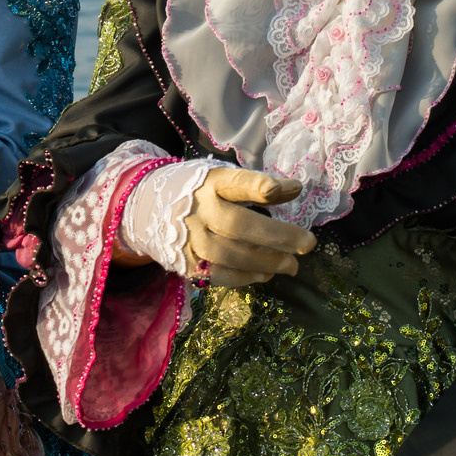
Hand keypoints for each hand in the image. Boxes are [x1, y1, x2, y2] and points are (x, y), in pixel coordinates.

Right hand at [124, 166, 314, 288]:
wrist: (147, 208)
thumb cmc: (198, 191)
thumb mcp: (222, 178)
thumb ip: (257, 184)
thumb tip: (297, 188)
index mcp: (209, 182)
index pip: (234, 182)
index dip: (256, 186)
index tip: (280, 190)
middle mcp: (197, 209)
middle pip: (237, 224)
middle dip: (276, 236)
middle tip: (308, 244)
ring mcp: (188, 238)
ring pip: (229, 254)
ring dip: (265, 262)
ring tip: (292, 265)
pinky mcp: (185, 262)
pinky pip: (218, 274)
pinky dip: (245, 277)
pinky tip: (266, 274)